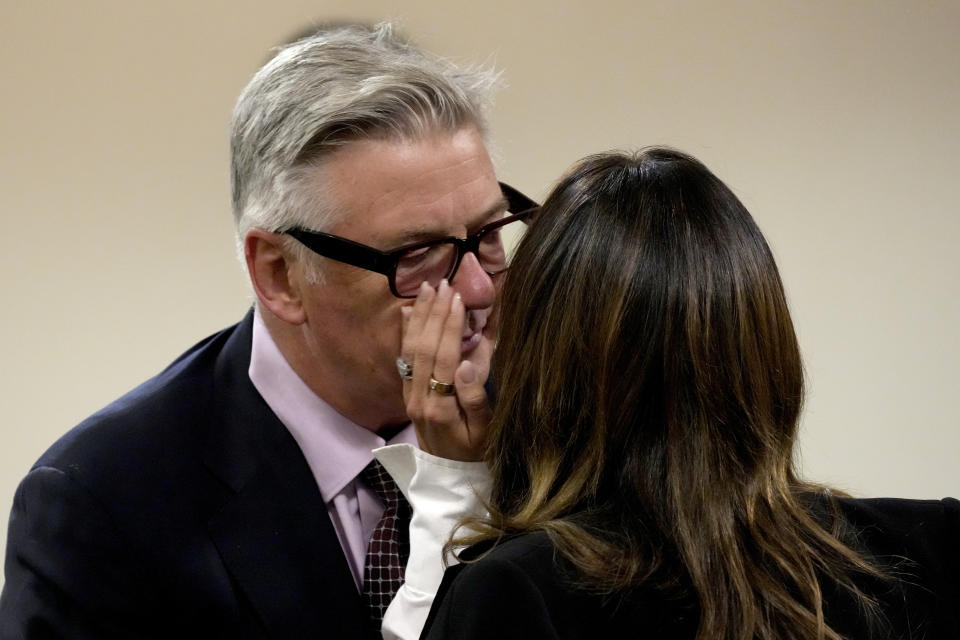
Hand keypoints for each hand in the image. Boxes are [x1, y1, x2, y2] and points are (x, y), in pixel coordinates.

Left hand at [401, 280, 491, 460]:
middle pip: (423, 347)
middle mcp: (418, 398)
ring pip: (410, 349)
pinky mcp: (407, 394)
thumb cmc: (477, 453)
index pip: (443, 357)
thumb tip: (466, 363)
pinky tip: (407, 312)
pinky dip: (406, 332)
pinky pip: (403, 358)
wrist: (450, 478)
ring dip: (418, 316)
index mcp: (439, 406)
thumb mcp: (487, 432)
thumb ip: (476, 399)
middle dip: (433, 313)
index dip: (450, 326)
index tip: (458, 299)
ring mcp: (409, 395)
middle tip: (444, 283)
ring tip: (426, 288)